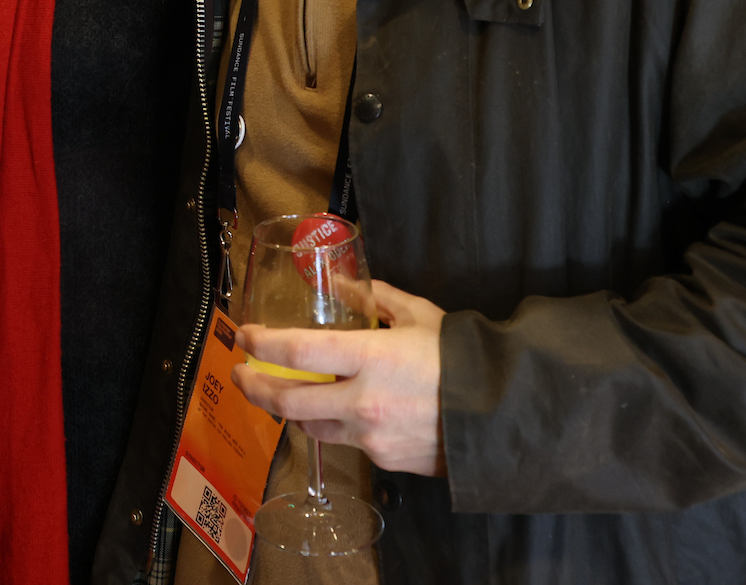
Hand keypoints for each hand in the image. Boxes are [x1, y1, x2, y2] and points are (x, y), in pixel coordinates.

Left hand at [232, 280, 448, 476]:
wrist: (504, 415)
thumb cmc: (461, 358)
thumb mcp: (419, 315)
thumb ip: (376, 298)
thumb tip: (346, 283)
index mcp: (369, 358)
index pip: (296, 353)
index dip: (262, 344)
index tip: (243, 337)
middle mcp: (361, 401)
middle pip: (288, 401)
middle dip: (255, 387)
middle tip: (241, 373)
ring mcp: (370, 437)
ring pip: (311, 426)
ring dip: (289, 410)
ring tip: (280, 393)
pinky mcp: (383, 461)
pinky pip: (344, 441)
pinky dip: (330, 425)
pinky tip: (331, 411)